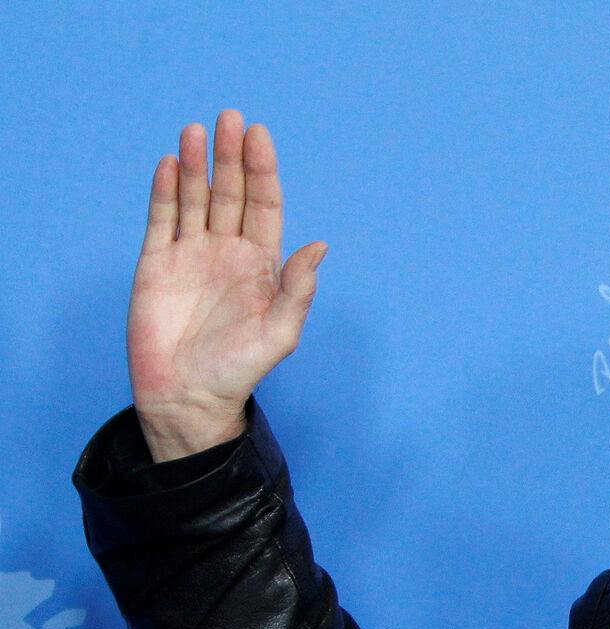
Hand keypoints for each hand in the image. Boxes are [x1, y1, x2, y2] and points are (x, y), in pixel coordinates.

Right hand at [127, 108, 327, 458]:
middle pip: (231, 193)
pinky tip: (172, 163)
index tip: (260, 136)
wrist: (188, 396)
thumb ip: (298, 290)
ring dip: (198, 165)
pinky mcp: (157, 263)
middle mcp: (228, 252)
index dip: (263, 172)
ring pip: (196, 199)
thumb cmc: (239, 370)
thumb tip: (320, 246)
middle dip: (231, 157)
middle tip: (230, 119)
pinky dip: (167, 191)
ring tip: (197, 130)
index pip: (265, 206)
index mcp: (263, 265)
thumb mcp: (279, 333)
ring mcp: (191, 255)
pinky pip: (163, 219)